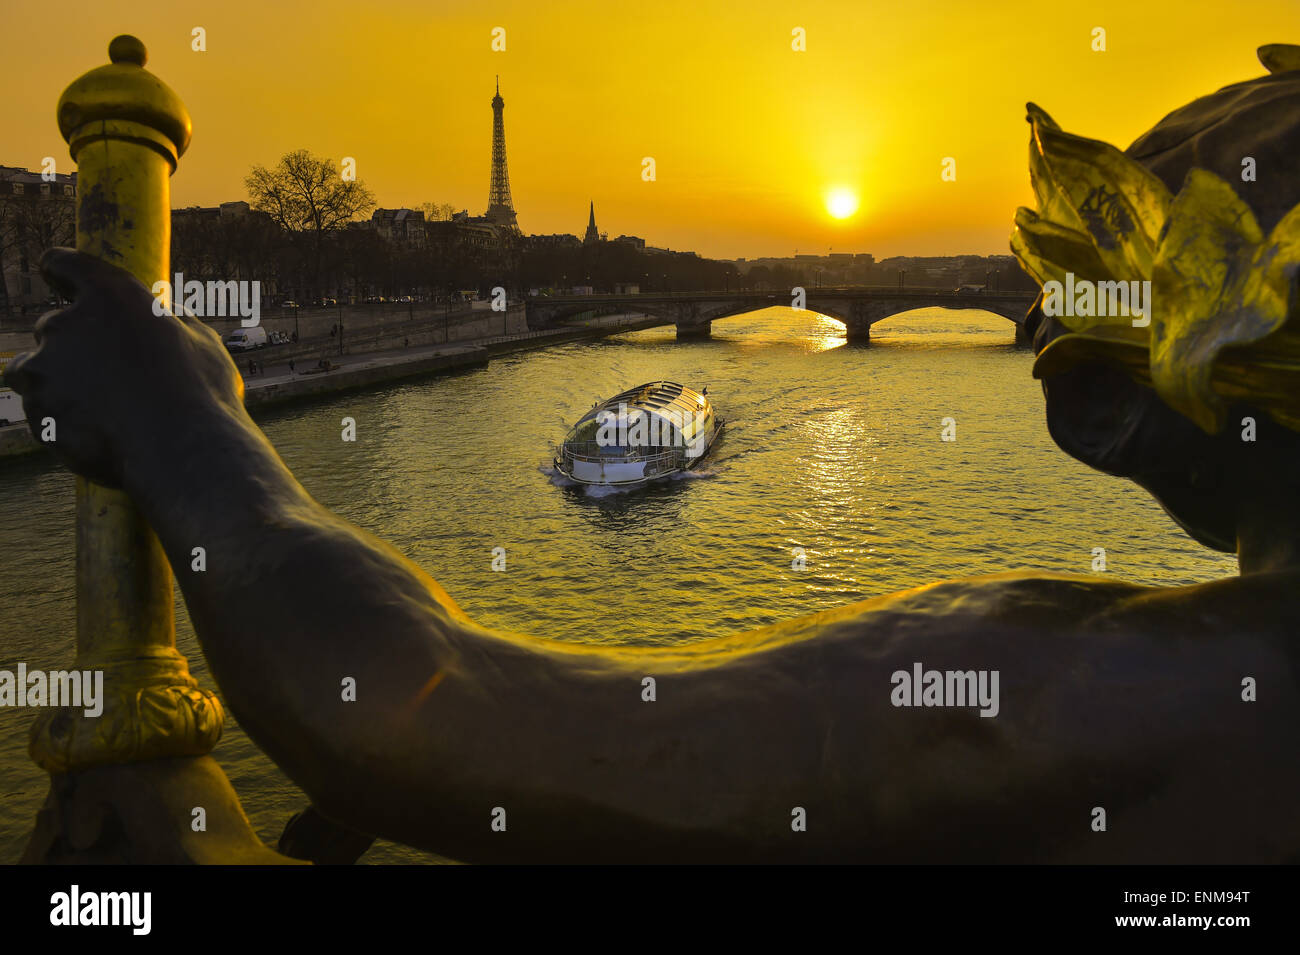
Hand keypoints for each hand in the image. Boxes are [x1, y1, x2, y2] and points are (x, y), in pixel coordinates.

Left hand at [3, 248, 243, 487]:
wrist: (182, 454)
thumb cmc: (202, 394)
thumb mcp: (201, 343)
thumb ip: (171, 320)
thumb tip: (165, 313)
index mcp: (110, 295)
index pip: (65, 264)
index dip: (60, 269)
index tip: (57, 274)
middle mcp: (67, 324)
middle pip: (52, 326)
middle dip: (73, 345)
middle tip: (109, 371)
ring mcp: (44, 370)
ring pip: (36, 370)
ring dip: (59, 382)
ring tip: (102, 408)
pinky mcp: (36, 413)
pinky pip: (41, 411)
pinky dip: (61, 419)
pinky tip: (101, 432)